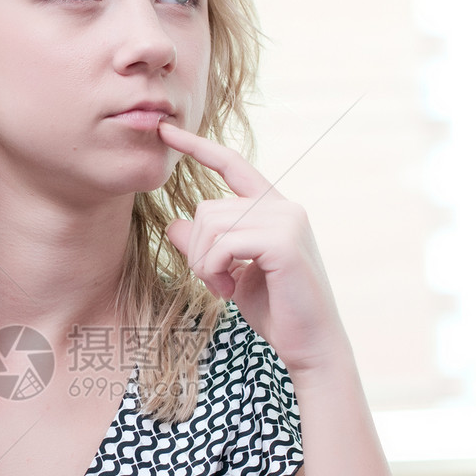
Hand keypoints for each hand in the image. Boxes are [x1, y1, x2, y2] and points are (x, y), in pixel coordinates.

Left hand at [159, 120, 348, 378]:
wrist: (309, 345)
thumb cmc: (274, 310)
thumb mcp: (229, 274)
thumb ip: (204, 246)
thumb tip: (172, 222)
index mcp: (273, 208)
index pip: (231, 164)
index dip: (197, 147)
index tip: (165, 131)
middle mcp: (283, 206)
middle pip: (207, 208)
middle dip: (197, 250)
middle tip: (214, 282)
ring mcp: (287, 220)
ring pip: (211, 225)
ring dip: (204, 264)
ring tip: (223, 288)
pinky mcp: (284, 242)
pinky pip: (224, 244)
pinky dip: (214, 270)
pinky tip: (229, 290)